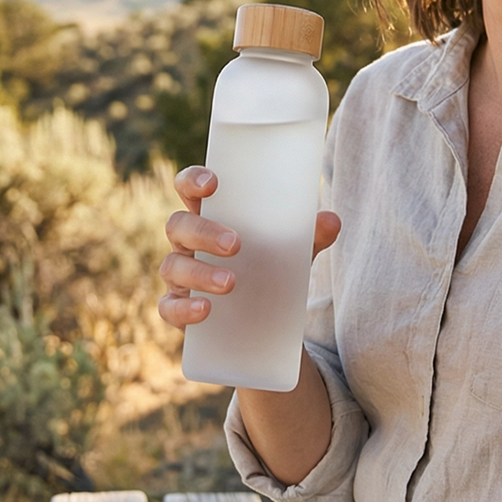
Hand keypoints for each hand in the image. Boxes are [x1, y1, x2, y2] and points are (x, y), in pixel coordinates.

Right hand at [157, 165, 341, 329]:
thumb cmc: (268, 268)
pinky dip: (185, 308)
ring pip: (173, 266)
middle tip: (235, 244)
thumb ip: (309, 237)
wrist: (263, 321)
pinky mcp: (179, 308)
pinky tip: (206, 309)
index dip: (193, 180)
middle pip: (179, 225)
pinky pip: (169, 307)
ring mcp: (180, 275)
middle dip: (204, 231)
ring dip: (200, 272)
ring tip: (231, 283)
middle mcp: (188, 242)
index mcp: (210, 216)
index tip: (213, 183)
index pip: (190, 189)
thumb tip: (332, 220)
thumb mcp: (291, 252)